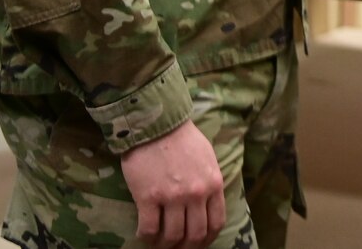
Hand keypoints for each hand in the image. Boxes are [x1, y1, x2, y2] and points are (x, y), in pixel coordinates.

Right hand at [120, 119, 224, 248]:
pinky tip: (145, 235)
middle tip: (177, 248)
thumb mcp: (208, 159)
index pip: (216, 223)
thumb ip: (210, 183)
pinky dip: (147, 238)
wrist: (156, 125)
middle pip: (195, 235)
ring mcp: (172, 197)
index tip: (198, 243)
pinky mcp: (148, 198)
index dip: (207, 239)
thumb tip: (208, 204)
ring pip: (172, 236)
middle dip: (186, 247)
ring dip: (166, 245)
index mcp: (213, 184)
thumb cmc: (183, 139)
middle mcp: (196, 194)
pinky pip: (149, 229)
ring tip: (159, 243)